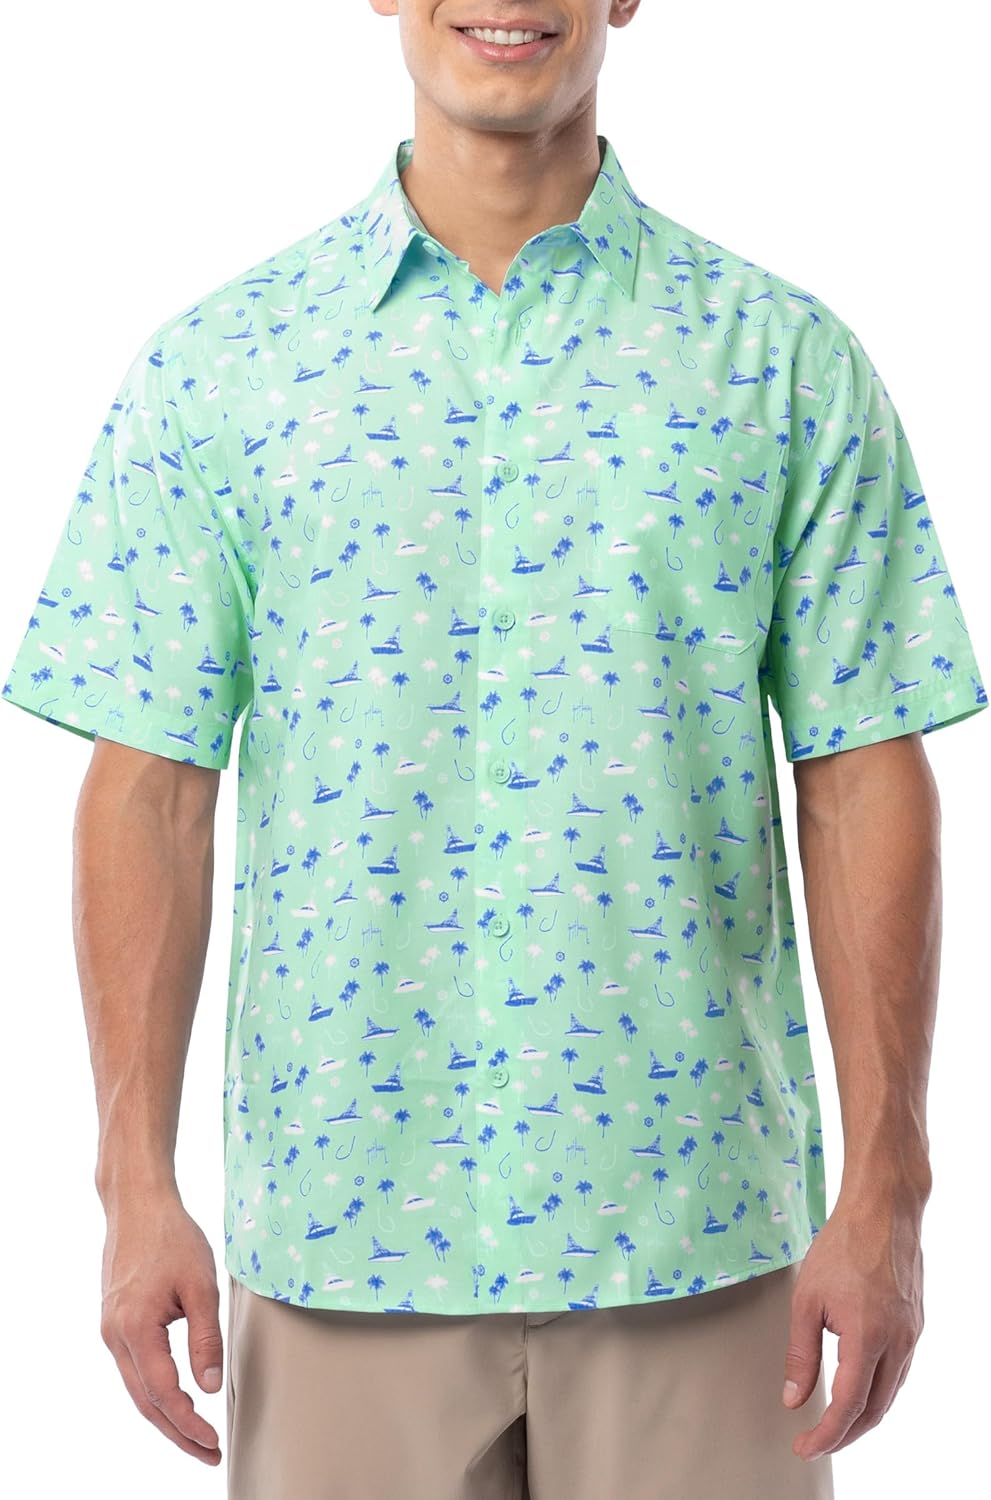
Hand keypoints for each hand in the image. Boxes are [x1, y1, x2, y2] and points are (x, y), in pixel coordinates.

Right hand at [99, 1189, 223, 1463]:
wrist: (137, 1204)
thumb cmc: (171, 1237)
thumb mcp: (201, 1284)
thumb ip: (205, 1338)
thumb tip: (210, 1386)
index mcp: (135, 1329)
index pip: (162, 1393)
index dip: (188, 1423)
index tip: (212, 1441)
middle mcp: (115, 1335)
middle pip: (145, 1402)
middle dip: (176, 1432)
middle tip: (208, 1452)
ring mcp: (111, 1329)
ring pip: (137, 1388)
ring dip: (165, 1415)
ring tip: (196, 1435)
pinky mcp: (115, 1321)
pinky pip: (133, 1368)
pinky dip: (154, 1391)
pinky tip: (174, 1398)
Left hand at [781, 1202, 924, 1462]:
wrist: (882, 1210)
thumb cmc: (842, 1245)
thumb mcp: (807, 1299)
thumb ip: (801, 1353)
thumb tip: (794, 1398)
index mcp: (868, 1337)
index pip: (848, 1405)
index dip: (826, 1434)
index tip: (805, 1446)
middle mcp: (898, 1342)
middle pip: (875, 1409)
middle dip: (845, 1434)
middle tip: (816, 1442)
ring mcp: (912, 1334)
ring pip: (891, 1393)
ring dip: (864, 1415)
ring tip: (834, 1423)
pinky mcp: (916, 1324)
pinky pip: (899, 1371)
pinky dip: (878, 1390)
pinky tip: (859, 1388)